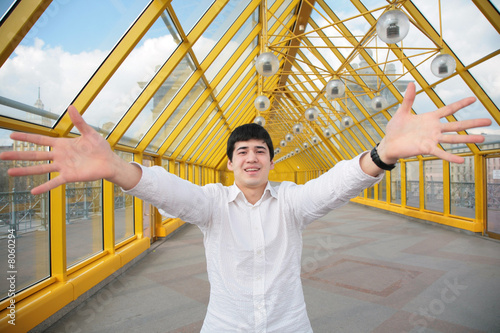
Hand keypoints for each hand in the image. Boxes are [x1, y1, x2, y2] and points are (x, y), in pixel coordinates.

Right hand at [0, 106, 141, 194]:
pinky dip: (44, 187)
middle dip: (18, 154)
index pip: (40, 139)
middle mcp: (59, 155)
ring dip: (25, 170)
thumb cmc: (100, 147)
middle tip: (2, 155)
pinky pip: (54, 182)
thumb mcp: (89, 133)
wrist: (109, 162)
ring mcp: (63, 166)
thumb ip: (79, 121)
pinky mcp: (69, 176)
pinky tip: (33, 191)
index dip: (26, 137)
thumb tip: (71, 106)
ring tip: (10, 172)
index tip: (11, 135)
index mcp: (62, 144)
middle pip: (35, 155)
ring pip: (40, 169)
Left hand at [378, 82, 491, 163]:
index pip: (448, 109)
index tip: (474, 98)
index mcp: (430, 118)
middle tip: (489, 121)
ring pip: (453, 138)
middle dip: (472, 123)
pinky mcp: (426, 148)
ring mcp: (431, 139)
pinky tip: (461, 160)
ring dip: (467, 139)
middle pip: (457, 125)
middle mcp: (434, 129)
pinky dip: (450, 157)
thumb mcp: (402, 111)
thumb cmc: (395, 128)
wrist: (388, 143)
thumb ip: (408, 99)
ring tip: (482, 138)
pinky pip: (440, 153)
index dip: (460, 104)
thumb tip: (411, 83)